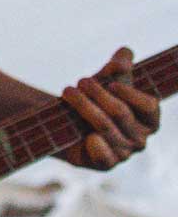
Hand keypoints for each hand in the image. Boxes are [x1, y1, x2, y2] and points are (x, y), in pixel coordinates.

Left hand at [60, 47, 159, 170]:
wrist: (67, 123)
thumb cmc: (93, 100)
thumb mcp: (105, 81)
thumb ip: (118, 68)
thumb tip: (124, 53)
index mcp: (150, 120)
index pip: (149, 106)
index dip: (130, 93)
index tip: (110, 82)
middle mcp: (141, 139)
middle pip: (120, 113)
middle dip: (98, 94)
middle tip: (80, 81)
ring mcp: (124, 154)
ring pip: (104, 127)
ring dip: (84, 106)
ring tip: (68, 91)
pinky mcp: (104, 164)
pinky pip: (103, 156)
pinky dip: (95, 144)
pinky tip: (86, 135)